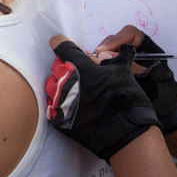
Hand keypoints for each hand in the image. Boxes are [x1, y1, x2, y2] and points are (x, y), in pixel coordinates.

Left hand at [46, 35, 159, 160]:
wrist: (124, 132)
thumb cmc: (125, 99)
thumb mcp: (123, 70)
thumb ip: (115, 56)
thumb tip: (114, 49)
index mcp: (79, 65)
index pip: (61, 46)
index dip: (62, 44)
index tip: (61, 44)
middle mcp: (65, 81)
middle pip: (56, 67)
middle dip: (66, 68)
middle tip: (80, 75)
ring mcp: (60, 101)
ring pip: (51, 85)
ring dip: (61, 85)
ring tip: (77, 92)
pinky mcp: (57, 118)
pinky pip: (52, 105)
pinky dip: (60, 103)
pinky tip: (74, 106)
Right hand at [94, 25, 176, 134]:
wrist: (165, 114)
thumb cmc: (162, 95)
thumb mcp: (147, 79)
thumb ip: (128, 66)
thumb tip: (105, 54)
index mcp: (149, 49)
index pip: (131, 34)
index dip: (117, 39)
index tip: (104, 50)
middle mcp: (138, 51)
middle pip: (118, 39)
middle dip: (106, 47)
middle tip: (96, 57)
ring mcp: (128, 60)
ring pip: (111, 49)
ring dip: (102, 55)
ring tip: (95, 65)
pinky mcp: (120, 69)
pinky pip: (108, 60)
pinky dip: (102, 63)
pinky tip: (98, 71)